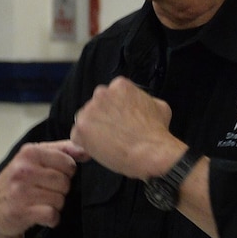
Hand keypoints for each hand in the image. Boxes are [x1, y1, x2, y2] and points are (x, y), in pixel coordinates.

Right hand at [0, 139, 85, 237]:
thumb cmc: (17, 183)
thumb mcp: (33, 159)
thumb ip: (61, 150)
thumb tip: (86, 150)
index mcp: (29, 152)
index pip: (68, 163)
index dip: (65, 173)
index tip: (51, 177)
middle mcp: (23, 170)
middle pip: (65, 182)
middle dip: (59, 190)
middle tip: (43, 192)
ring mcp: (21, 191)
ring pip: (60, 200)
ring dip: (54, 205)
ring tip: (39, 203)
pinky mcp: (21, 211)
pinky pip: (52, 215)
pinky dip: (51, 219)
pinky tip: (40, 215)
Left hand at [70, 78, 185, 179]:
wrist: (150, 152)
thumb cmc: (156, 132)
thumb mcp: (159, 106)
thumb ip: (143, 99)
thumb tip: (140, 102)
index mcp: (119, 85)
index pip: (110, 95)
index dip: (114, 110)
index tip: (119, 120)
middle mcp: (101, 94)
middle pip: (95, 106)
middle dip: (102, 118)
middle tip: (114, 132)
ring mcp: (89, 111)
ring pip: (85, 120)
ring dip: (93, 130)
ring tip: (110, 142)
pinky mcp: (80, 128)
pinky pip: (77, 136)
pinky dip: (85, 144)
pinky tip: (101, 149)